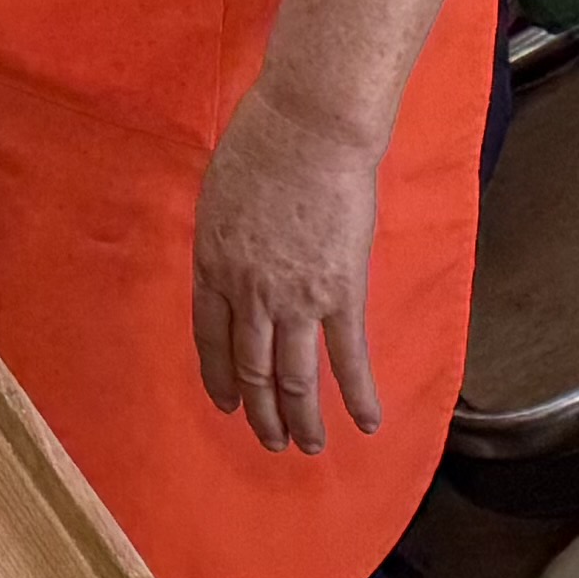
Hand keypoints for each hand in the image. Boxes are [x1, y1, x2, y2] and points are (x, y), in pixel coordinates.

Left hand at [191, 73, 390, 455]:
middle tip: (270, 441)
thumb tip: (233, 260)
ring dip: (302, 420)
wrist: (308, 130)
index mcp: (213, 265)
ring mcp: (296, 299)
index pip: (210, 339)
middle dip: (261, 412)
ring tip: (308, 447)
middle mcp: (249, 293)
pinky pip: (349, 358)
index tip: (226, 405)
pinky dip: (360, 395)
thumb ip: (224, 239)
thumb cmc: (261, 146)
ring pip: (295, 378)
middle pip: (252, 368)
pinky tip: (368, 423)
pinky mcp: (342, 294)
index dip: (219, 378)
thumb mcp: (219, 196)